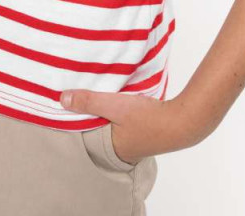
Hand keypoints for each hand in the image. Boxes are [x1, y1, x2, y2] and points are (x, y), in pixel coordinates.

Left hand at [59, 87, 195, 164]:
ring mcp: (138, 142)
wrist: (183, 121)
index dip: (80, 119)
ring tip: (104, 96)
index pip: (88, 134)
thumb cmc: (147, 117)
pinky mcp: (148, 131)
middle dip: (95, 115)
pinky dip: (123, 112)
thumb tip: (61, 99)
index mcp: (112, 148)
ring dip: (110, 112)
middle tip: (85, 97)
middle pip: (102, 130)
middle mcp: (124, 149)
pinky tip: (125, 99)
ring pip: (115, 125)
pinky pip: (128, 122)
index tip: (72, 104)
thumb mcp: (114, 105)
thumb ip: (89, 101)